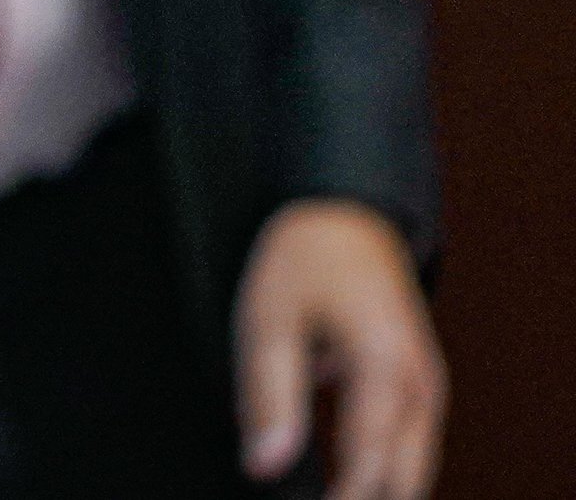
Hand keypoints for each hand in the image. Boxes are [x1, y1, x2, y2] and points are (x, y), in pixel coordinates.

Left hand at [235, 198, 441, 497]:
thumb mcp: (269, 321)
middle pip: (404, 483)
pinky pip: (408, 450)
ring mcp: (427, 391)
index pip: (368, 466)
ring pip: (412, 473)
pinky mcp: (419, 391)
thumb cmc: (306, 261)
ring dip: (373, 492)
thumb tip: (263, 466)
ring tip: (317, 497)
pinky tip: (337, 486)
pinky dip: (380, 474)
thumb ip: (270, 397)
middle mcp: (420, 388)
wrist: (348, 218)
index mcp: (386, 370)